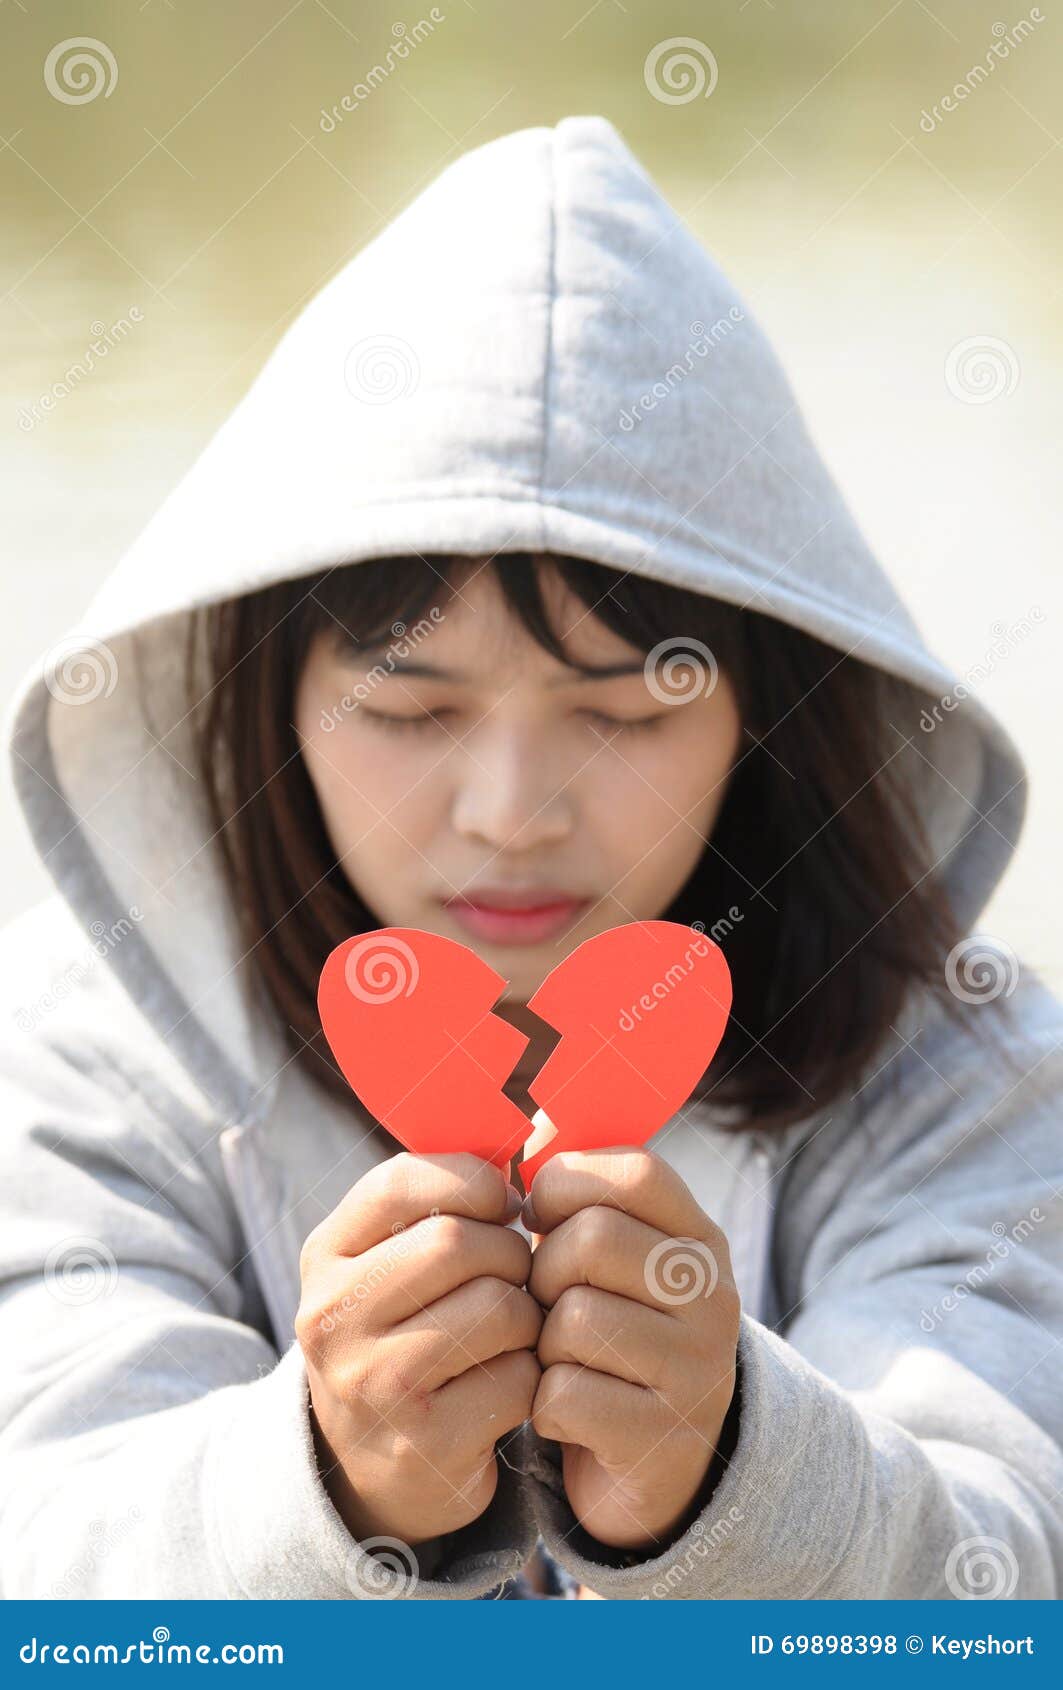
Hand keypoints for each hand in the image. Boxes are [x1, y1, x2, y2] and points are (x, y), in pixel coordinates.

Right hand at [296, 1152, 541, 1546]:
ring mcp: (374, 1384)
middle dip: (509, 1252)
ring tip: (512, 1329)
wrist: (369, 1469)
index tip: (502, 1200)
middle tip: (516, 1272)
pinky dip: (531, 1375)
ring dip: (528, 1316)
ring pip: (498, 1308)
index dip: (470, 1179)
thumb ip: (433, 1204)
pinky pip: (519, 1378)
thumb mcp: (386, 1265)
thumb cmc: (401, 1335)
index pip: (398, 1182)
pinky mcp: (425, 1443)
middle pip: (457, 1244)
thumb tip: (518, 1151)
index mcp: (325, 1257)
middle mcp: (334, 1318)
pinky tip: (507, 1383)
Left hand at [526, 1148, 739, 1550]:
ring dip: (543, 1343)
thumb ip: (580, 1189)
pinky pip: (565, 1395)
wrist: (662, 1465)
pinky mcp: (661, 1439)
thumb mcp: (615, 1256)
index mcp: (699, 1238)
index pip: (636, 1171)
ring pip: (573, 1320)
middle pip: (592, 1240)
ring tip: (563, 1356)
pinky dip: (546, 1404)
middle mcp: (712, 1296)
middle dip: (543, 1271)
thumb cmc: (615, 1332)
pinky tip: (570, 1411)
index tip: (542, 1216)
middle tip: (547, 1299)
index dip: (566, 1183)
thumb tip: (536, 1123)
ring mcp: (695, 1369)